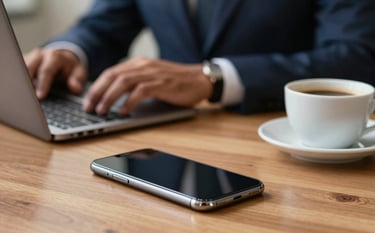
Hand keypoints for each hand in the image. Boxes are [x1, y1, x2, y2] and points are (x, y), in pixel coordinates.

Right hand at [23, 48, 87, 98]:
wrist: (64, 60)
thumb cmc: (71, 69)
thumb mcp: (79, 73)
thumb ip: (78, 80)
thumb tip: (75, 88)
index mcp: (55, 56)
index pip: (46, 70)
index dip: (43, 84)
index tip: (40, 97)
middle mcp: (40, 55)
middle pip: (29, 68)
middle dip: (27, 83)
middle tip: (28, 98)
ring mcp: (30, 58)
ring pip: (21, 69)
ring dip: (22, 82)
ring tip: (24, 96)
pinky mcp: (24, 63)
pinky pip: (18, 72)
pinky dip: (19, 82)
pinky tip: (22, 92)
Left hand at [83, 57, 212, 114]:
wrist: (200, 80)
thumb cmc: (176, 83)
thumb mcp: (151, 79)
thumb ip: (135, 84)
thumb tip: (115, 98)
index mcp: (138, 64)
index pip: (111, 73)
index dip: (96, 87)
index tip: (87, 101)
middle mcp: (142, 66)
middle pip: (113, 76)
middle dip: (97, 92)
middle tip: (89, 107)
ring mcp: (152, 74)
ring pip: (123, 82)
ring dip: (109, 97)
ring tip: (101, 110)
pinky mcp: (162, 84)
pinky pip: (140, 91)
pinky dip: (129, 102)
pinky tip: (123, 112)